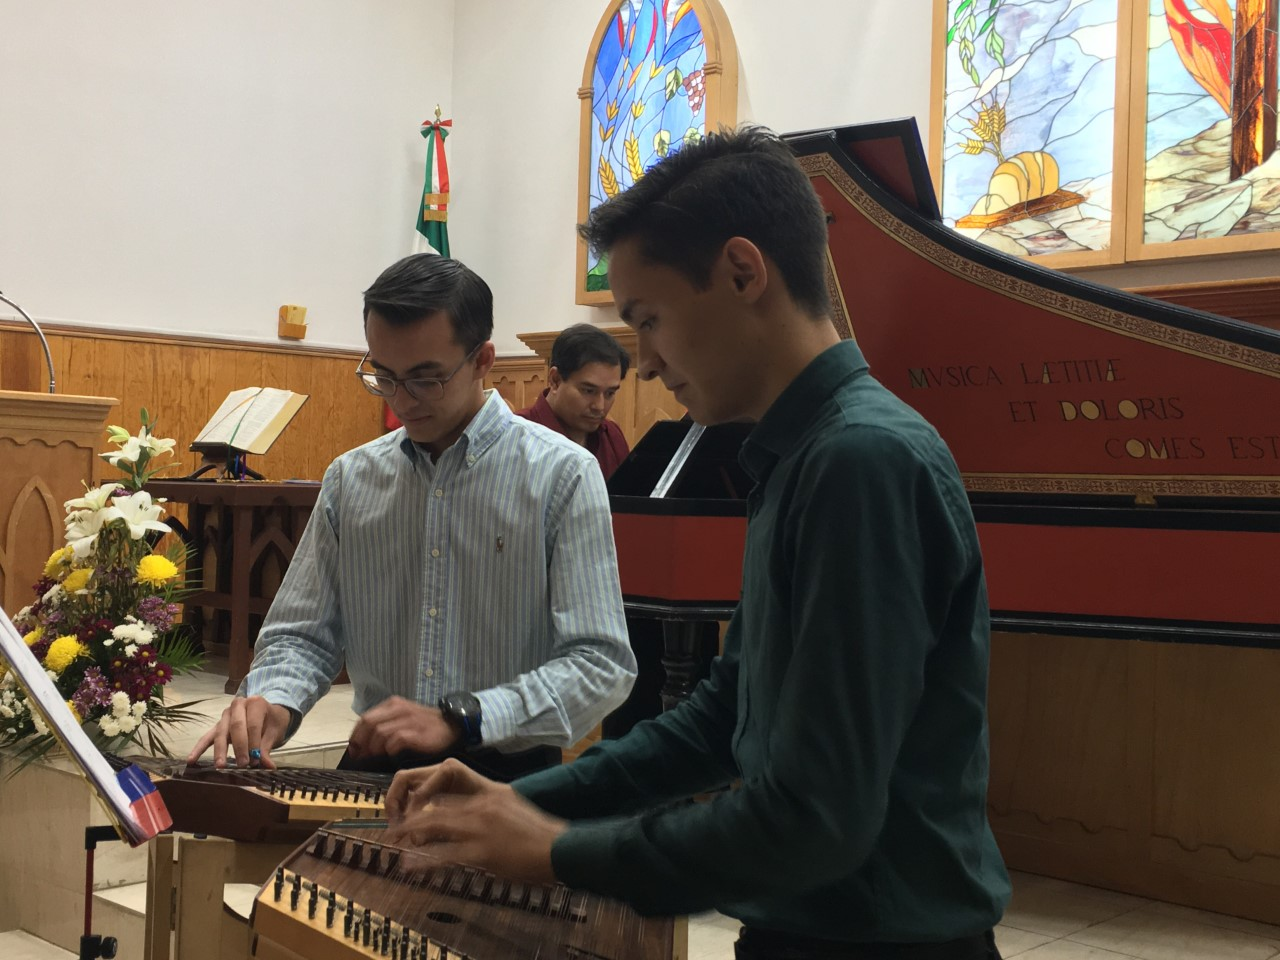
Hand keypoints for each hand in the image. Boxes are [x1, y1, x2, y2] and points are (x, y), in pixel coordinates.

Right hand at [186, 696, 290, 768]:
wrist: (269, 713)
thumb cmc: (272, 721)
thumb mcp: (274, 732)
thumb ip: (267, 748)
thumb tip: (268, 767)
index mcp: (255, 703)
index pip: (252, 724)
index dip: (254, 743)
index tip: (256, 760)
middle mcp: (238, 705)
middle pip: (236, 726)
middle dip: (239, 747)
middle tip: (243, 764)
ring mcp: (226, 715)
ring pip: (221, 732)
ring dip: (220, 750)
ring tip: (220, 766)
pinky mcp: (218, 726)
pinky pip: (207, 737)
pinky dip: (199, 748)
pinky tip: (191, 760)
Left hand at [347, 695, 458, 759]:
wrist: (452, 726)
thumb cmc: (425, 725)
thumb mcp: (403, 718)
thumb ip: (386, 724)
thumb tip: (364, 742)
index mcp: (393, 704)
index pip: (365, 718)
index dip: (356, 735)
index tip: (353, 750)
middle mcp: (399, 709)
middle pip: (369, 724)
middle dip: (360, 742)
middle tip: (360, 756)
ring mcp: (408, 720)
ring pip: (379, 732)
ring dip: (373, 748)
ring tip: (374, 757)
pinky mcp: (417, 733)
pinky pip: (396, 740)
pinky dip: (389, 749)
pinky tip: (392, 754)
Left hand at [384, 759, 565, 883]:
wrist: (556, 846)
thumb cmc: (537, 831)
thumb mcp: (512, 807)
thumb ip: (491, 808)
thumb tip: (472, 815)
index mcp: (487, 795)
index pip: (448, 793)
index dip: (425, 803)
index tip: (412, 811)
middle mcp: (479, 808)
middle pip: (436, 809)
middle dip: (412, 818)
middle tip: (395, 828)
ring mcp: (479, 830)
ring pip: (435, 828)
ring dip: (411, 835)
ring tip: (394, 842)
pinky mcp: (480, 853)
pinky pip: (444, 855)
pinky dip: (423, 861)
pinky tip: (409, 866)